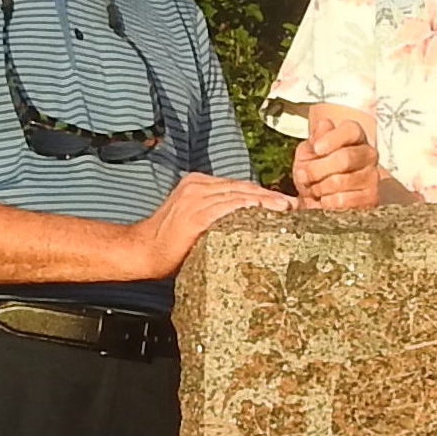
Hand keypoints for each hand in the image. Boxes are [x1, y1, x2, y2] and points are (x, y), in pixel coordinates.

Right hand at [132, 174, 291, 277]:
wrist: (141, 251)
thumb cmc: (169, 243)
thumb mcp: (196, 221)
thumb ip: (217, 216)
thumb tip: (247, 225)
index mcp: (197, 184)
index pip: (237, 186)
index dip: (262, 193)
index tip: (285, 202)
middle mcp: (197, 185)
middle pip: (242, 187)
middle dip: (270, 195)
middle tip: (295, 205)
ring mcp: (195, 198)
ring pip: (238, 194)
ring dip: (266, 200)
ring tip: (287, 208)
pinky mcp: (194, 214)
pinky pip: (227, 207)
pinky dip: (247, 206)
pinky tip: (264, 209)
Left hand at [292, 105, 382, 211]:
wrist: (321, 197)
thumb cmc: (317, 170)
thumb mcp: (309, 152)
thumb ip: (315, 138)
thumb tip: (324, 125)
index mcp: (355, 136)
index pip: (351, 130)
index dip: (332, 139)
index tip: (316, 149)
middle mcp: (368, 154)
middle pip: (345, 158)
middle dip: (316, 169)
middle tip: (304, 176)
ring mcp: (372, 176)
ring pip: (340, 181)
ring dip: (318, 188)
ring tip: (314, 189)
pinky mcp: (371, 198)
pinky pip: (343, 201)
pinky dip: (326, 203)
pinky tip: (325, 200)